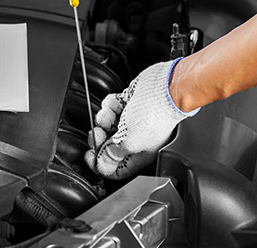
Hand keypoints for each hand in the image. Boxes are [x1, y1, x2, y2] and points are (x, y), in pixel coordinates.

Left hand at [84, 59, 198, 179]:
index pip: (117, 169)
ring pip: (109, 124)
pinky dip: (110, 104)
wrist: (165, 87)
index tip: (90, 154)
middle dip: (100, 138)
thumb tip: (102, 163)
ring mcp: (134, 120)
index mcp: (140, 153)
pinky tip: (116, 103)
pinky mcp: (131, 104)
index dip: (101, 164)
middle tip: (98, 132)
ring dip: (104, 118)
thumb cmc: (155, 114)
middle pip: (109, 146)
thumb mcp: (130, 141)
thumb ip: (113, 154)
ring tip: (110, 114)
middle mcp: (137, 138)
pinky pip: (113, 107)